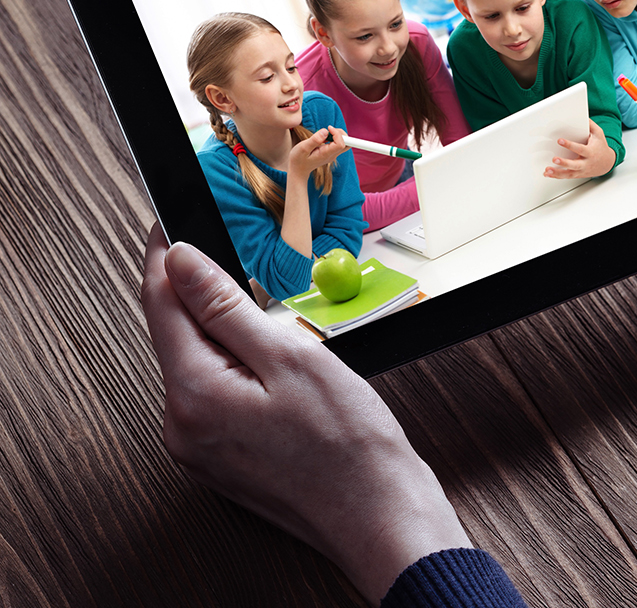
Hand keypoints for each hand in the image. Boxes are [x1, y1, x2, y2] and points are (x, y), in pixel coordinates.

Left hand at [141, 224, 470, 603]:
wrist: (379, 515)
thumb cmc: (348, 443)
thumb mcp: (289, 355)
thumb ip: (225, 306)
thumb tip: (178, 259)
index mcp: (193, 395)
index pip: (160, 304)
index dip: (163, 253)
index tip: (169, 218)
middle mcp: (182, 425)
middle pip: (172, 332)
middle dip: (193, 288)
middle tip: (226, 247)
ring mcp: (197, 447)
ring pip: (192, 361)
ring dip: (216, 325)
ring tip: (261, 304)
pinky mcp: (217, 457)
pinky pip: (209, 390)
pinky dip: (228, 360)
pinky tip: (265, 353)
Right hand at [287, 126, 347, 182]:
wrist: (298, 171)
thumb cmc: (298, 159)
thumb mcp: (303, 148)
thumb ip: (315, 140)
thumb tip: (326, 131)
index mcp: (326, 154)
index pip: (341, 143)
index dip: (337, 133)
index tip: (328, 128)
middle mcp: (332, 155)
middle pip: (347, 143)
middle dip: (341, 133)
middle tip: (329, 129)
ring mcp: (332, 155)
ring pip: (344, 143)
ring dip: (338, 135)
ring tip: (326, 133)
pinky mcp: (330, 153)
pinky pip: (338, 144)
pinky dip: (334, 137)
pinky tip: (324, 137)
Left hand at [544, 119, 615, 177]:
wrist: (607, 163)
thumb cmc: (600, 147)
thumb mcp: (598, 134)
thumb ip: (591, 125)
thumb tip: (583, 117)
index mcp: (590, 152)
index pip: (579, 149)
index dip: (570, 145)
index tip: (560, 140)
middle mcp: (585, 163)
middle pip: (574, 165)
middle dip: (564, 163)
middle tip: (554, 159)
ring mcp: (581, 170)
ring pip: (569, 174)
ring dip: (557, 172)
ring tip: (548, 170)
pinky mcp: (577, 174)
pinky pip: (566, 176)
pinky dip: (556, 176)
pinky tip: (548, 173)